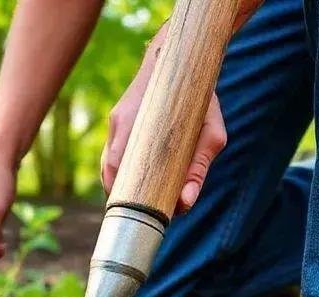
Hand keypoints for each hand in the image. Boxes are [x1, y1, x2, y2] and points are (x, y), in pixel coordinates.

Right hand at [100, 35, 227, 211]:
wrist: (181, 57)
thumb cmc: (200, 97)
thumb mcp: (210, 132)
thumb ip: (198, 168)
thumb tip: (186, 203)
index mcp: (134, 124)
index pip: (117, 172)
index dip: (126, 198)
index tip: (144, 214)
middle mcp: (119, 124)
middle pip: (110, 174)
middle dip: (124, 198)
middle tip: (146, 215)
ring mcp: (115, 124)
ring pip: (108, 167)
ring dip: (121, 188)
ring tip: (142, 205)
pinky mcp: (117, 124)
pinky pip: (112, 157)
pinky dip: (121, 175)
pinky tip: (137, 188)